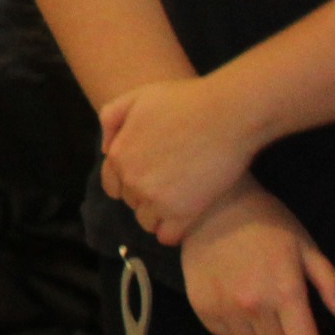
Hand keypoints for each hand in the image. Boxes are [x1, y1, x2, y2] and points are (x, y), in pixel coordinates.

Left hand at [98, 74, 264, 244]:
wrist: (227, 114)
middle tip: (171, 182)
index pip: (113, 184)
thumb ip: (111, 120)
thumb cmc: (184, 101)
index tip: (150, 175)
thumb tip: (107, 150)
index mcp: (119, 156)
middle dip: (145, 195)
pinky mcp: (183, 214)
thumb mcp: (136, 97)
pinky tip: (186, 217)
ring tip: (180, 199)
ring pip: (147, 221)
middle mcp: (132, 181)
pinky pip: (168, 236)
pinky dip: (173, 231)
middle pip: (132, 202)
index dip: (129, 180)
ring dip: (159, 215)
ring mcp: (156, 200)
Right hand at [179, 180, 334, 334]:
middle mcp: (253, 306)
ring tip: (261, 306)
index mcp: (285, 293)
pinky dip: (236, 328)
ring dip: (263, 334)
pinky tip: (237, 304)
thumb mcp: (307, 248)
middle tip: (287, 313)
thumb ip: (330, 285)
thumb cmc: (268, 223)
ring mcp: (224, 307)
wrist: (214, 202)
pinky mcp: (201, 304)